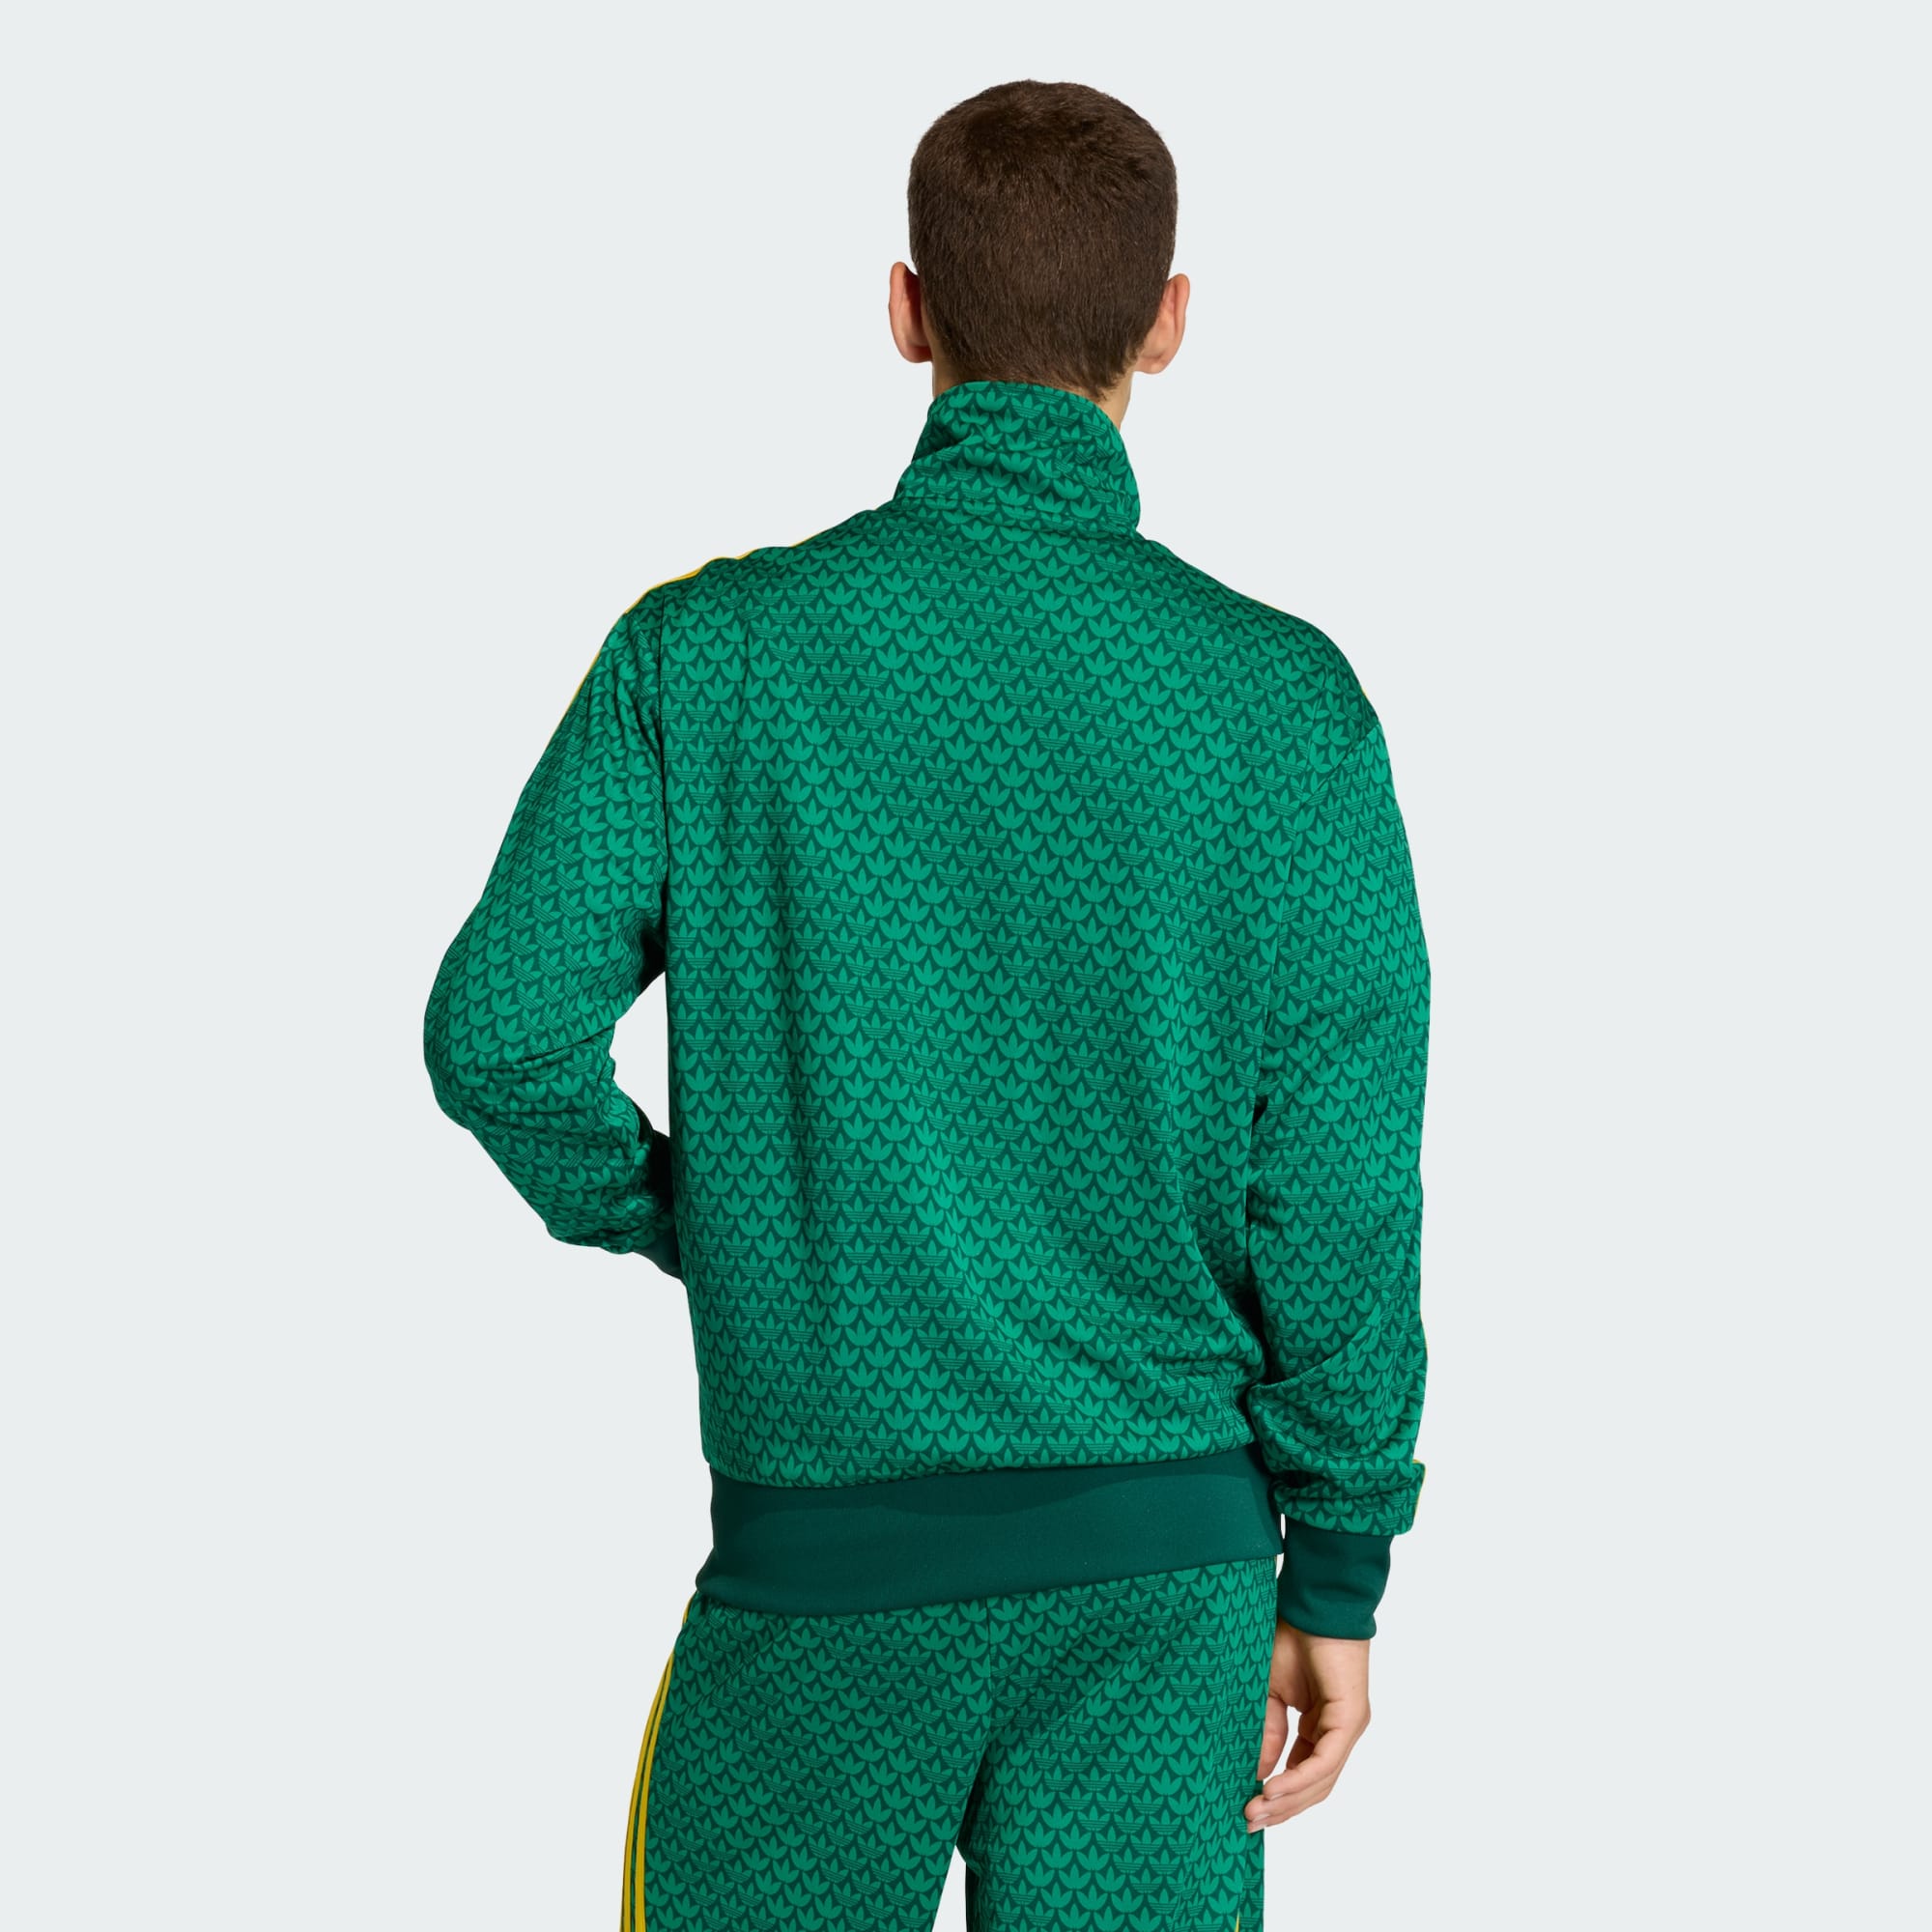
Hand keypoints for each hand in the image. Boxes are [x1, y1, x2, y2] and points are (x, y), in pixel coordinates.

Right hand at [1244, 1620, 1370, 1829]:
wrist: (1311, 1602)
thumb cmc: (1292, 1637)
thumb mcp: (1268, 1693)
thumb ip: (1267, 1732)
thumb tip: (1257, 1773)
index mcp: (1321, 1727)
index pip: (1303, 1774)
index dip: (1278, 1796)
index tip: (1247, 1809)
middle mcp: (1338, 1732)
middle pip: (1313, 1787)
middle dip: (1281, 1808)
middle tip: (1248, 1821)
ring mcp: (1347, 1728)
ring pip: (1320, 1780)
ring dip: (1288, 1800)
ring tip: (1256, 1810)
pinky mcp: (1350, 1719)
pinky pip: (1324, 1761)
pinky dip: (1298, 1779)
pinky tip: (1273, 1789)